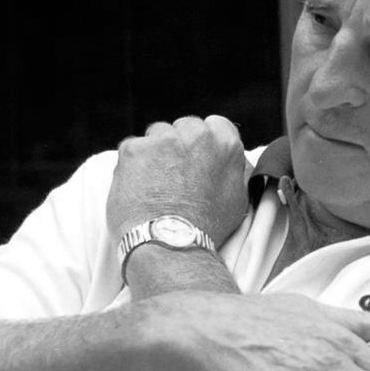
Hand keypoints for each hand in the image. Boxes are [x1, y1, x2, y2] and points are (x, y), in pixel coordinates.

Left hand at [107, 115, 248, 245]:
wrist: (171, 245)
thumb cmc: (206, 228)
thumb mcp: (238, 199)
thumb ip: (236, 171)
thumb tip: (238, 161)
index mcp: (225, 143)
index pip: (214, 125)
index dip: (203, 144)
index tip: (196, 159)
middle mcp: (196, 135)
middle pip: (183, 127)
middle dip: (178, 146)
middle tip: (174, 177)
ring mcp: (162, 140)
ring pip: (156, 136)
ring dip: (154, 154)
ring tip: (156, 186)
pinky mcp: (133, 150)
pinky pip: (131, 149)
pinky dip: (132, 166)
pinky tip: (139, 189)